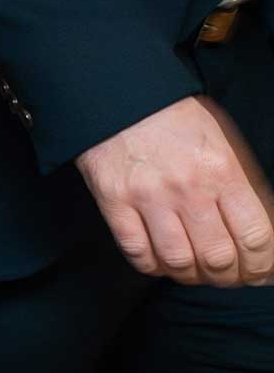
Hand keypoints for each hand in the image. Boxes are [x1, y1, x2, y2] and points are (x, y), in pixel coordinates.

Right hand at [77, 95, 273, 285]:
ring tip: (194, 271)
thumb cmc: (175, 120)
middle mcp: (187, 187)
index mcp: (222, 171)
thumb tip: (258, 235)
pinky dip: (152, 266)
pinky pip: (136, 252)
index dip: (261, 266)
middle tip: (226, 276)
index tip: (259, 273)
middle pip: (217, 257)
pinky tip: (160, 261)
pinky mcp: (113, 199)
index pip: (254, 237)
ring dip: (191, 276)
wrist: (119, 95)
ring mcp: (147, 195)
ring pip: (178, 261)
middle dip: (227, 277)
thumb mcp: (222, 143)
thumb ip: (241, 187)